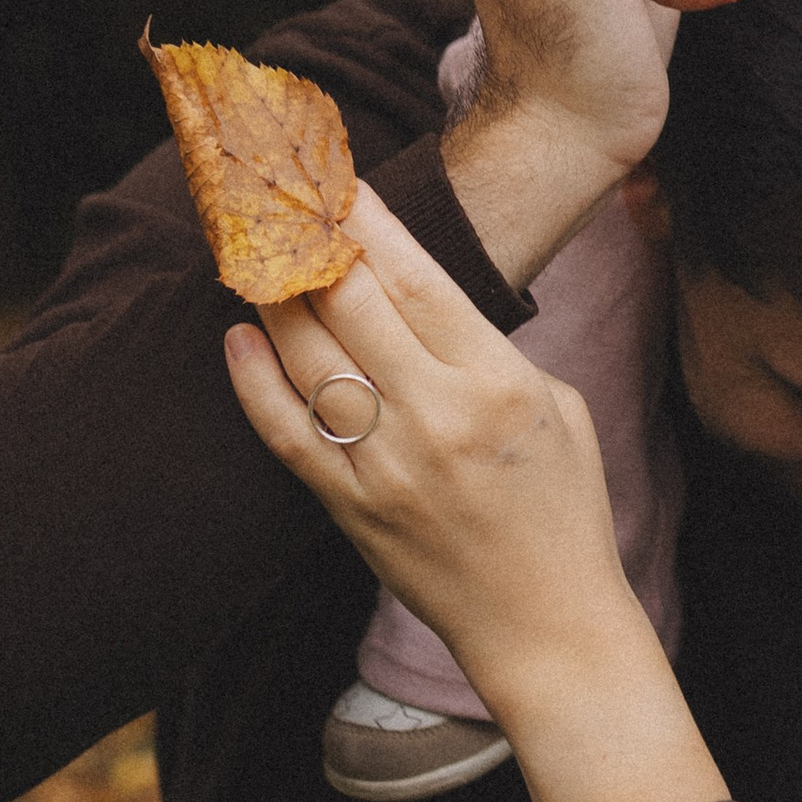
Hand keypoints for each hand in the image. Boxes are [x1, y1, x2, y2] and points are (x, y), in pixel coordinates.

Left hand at [225, 184, 725, 801]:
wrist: (548, 626)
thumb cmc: (564, 511)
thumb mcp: (556, 406)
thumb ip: (490, 347)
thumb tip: (423, 289)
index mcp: (498, 382)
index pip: (418, 277)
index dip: (368, 219)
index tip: (336, 175)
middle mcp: (436, 417)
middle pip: (350, 302)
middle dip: (309, 238)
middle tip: (277, 194)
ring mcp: (386, 466)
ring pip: (306, 357)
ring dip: (271, 295)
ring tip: (250, 250)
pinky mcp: (350, 510)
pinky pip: (286, 432)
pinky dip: (252, 380)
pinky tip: (236, 336)